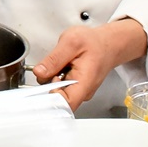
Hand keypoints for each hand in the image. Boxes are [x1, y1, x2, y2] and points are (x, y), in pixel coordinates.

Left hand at [32, 18, 147, 109]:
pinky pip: (57, 87)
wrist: (107, 44)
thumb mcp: (71, 43)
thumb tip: (39, 72)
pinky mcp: (74, 88)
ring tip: (60, 64)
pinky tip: (61, 67)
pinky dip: (54, 77)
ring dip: (50, 79)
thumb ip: (54, 59)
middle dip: (47, 83)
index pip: (64, 103)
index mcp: (83, 83)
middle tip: (54, 66)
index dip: (50, 95)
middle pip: (56, 98)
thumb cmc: (93, 43)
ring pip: (55, 92)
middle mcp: (82, 92)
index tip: (46, 80)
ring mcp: (78, 91)